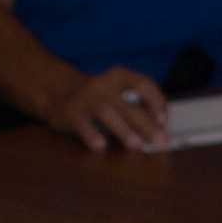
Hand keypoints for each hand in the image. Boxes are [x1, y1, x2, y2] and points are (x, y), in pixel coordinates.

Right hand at [46, 66, 172, 153]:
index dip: (156, 101)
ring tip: (136, 145)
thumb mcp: (117, 93)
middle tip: (160, 140)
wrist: (58, 92)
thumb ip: (137, 107)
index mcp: (119, 76)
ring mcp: (86, 98)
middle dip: (146, 124)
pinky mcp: (71, 113)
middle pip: (128, 104)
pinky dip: (91, 134)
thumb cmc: (99, 98)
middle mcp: (103, 85)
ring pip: (107, 113)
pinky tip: (101, 146)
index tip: (164, 120)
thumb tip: (160, 131)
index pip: (143, 84)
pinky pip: (82, 124)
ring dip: (123, 129)